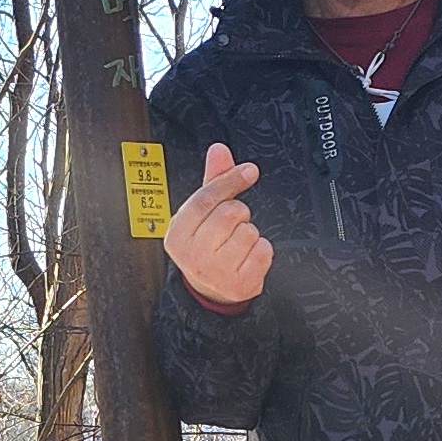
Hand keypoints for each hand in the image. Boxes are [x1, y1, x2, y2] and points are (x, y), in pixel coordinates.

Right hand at [164, 142, 273, 303]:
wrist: (210, 291)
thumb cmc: (205, 247)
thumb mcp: (202, 215)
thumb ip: (212, 181)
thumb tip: (219, 150)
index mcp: (178, 234)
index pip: (206, 198)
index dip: (230, 180)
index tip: (249, 171)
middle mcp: (193, 255)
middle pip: (230, 213)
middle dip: (239, 212)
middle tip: (234, 223)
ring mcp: (216, 272)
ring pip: (249, 231)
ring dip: (250, 232)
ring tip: (237, 243)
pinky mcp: (239, 284)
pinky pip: (263, 251)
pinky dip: (262, 249)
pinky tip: (248, 256)